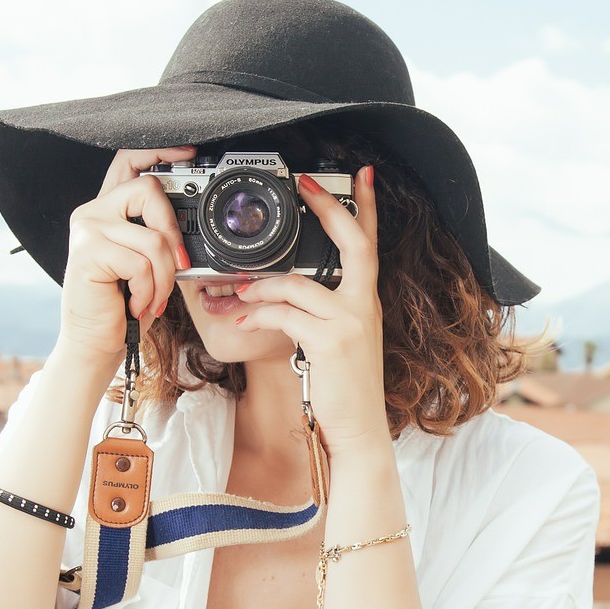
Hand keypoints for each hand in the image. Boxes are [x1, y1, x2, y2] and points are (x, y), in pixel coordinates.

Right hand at [56, 146, 194, 373]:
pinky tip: (135, 303)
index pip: (128, 161)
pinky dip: (148, 291)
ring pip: (152, 238)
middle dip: (172, 232)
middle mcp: (93, 212)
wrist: (96, 342)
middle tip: (176, 266)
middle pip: (148, 190)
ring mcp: (88, 229)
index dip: (159, 151)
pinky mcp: (88, 252)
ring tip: (152, 298)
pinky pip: (140, 264)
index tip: (188, 153)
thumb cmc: (123, 304)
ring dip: (163, 278)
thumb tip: (192, 224)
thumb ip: (159, 236)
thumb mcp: (147, 263)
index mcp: (109, 210)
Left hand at [230, 165, 388, 455]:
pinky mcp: (330, 341)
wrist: (358, 432)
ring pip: (298, 284)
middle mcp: (365, 306)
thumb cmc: (344, 391)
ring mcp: (351, 322)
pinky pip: (285, 314)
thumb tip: (283, 290)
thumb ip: (322, 312)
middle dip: (329, 208)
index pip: (370, 244)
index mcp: (366, 302)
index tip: (361, 175)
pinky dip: (258, 314)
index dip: (367, 208)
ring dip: (261, 285)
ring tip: (239, 292)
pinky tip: (242, 319)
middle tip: (306, 184)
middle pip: (353, 243)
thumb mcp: (339, 343)